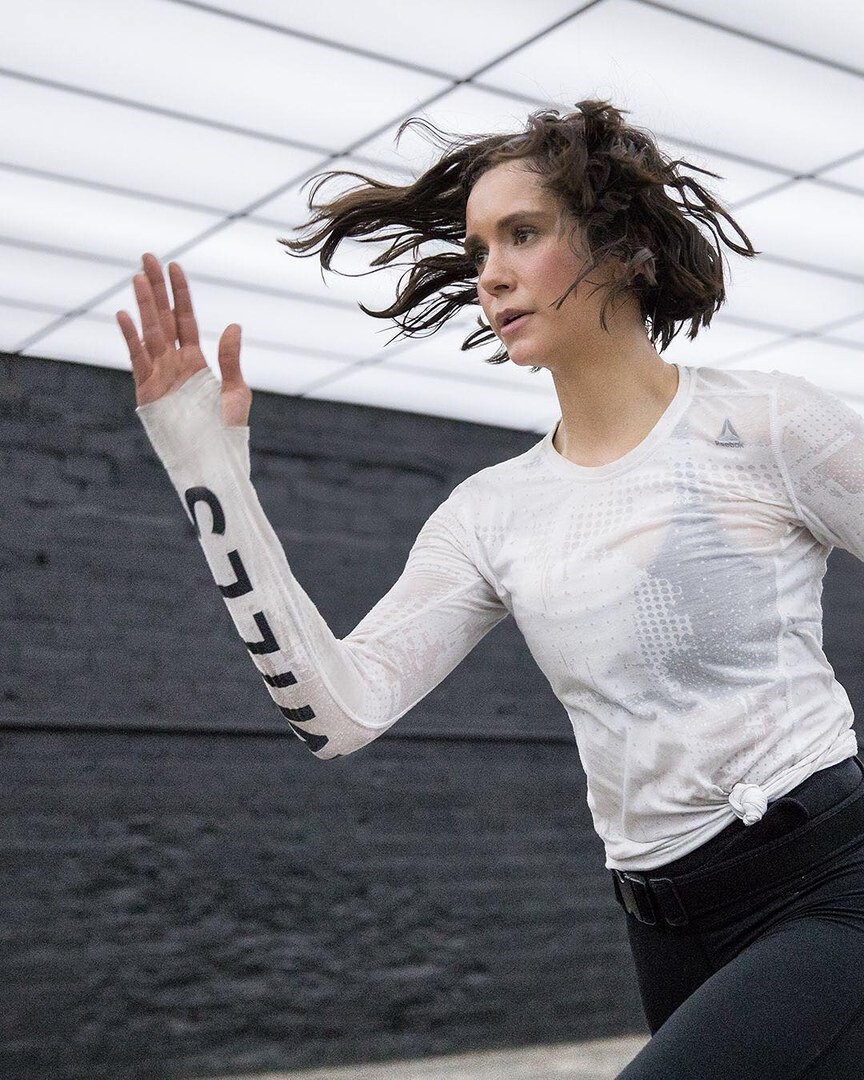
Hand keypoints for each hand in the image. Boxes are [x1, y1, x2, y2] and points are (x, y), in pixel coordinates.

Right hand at [116, 253, 251, 426]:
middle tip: (147, 257)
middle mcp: (175, 363)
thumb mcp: (235, 392)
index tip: (175, 266)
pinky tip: (123, 314)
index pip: (186, 318)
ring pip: (150, 331)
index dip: (181, 293)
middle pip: (163, 317)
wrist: (212, 461)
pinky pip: (137, 358)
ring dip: (143, 305)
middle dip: (156, 288)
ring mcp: (159, 375)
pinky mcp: (146, 390)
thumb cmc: (228, 432)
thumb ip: (231, 359)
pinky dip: (130, 337)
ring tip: (138, 278)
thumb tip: (233, 325)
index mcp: (196, 361)